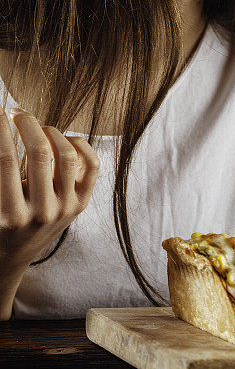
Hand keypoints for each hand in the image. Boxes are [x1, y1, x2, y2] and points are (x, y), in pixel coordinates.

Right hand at [0, 107, 99, 273]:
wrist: (12, 256)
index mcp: (10, 215)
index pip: (5, 160)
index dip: (1, 130)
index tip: (0, 112)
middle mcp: (41, 212)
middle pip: (39, 151)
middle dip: (26, 123)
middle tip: (16, 112)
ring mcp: (65, 208)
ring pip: (66, 154)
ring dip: (50, 131)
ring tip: (37, 128)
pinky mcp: (80, 204)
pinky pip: (91, 164)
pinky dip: (79, 145)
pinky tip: (62, 140)